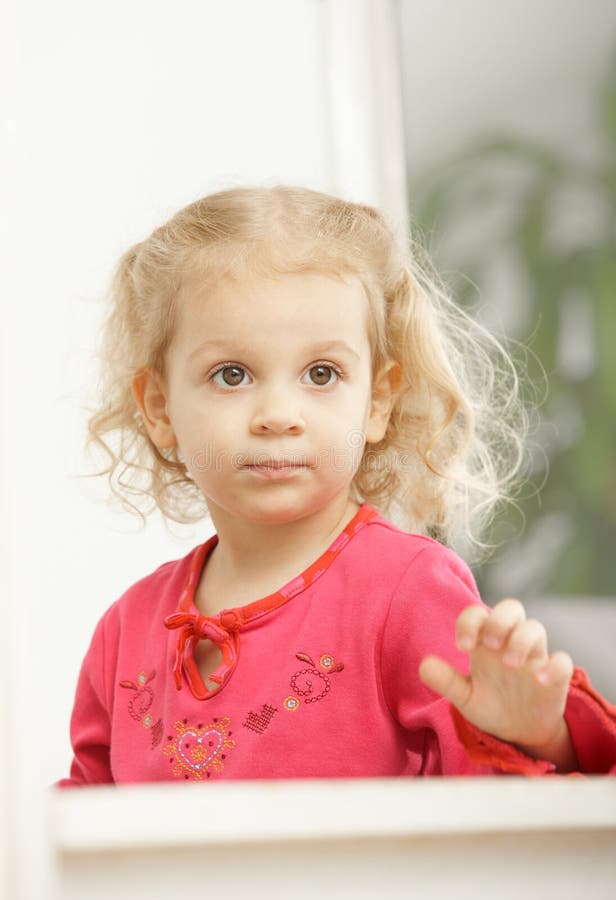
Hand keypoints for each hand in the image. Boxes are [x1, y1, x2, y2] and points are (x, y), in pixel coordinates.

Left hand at [419, 598, 577, 770]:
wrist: (519, 733)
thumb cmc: (491, 705)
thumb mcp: (465, 697)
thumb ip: (446, 681)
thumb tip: (424, 665)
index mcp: (486, 643)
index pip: (478, 614)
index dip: (469, 621)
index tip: (462, 646)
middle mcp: (510, 643)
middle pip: (512, 607)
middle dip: (500, 620)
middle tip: (490, 645)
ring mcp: (534, 657)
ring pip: (536, 627)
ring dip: (522, 640)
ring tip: (510, 664)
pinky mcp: (556, 677)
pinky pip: (563, 661)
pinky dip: (555, 666)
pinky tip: (540, 680)